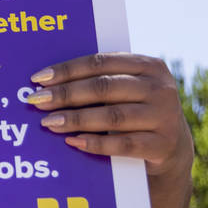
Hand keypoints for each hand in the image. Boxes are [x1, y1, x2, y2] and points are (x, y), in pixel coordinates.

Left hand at [27, 52, 193, 177]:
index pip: (100, 62)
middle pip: (103, 88)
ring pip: (112, 116)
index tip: (38, 79)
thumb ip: (98, 80)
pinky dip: (95, 143)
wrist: (171, 145)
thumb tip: (46, 82)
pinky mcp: (163, 145)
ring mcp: (165, 116)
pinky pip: (123, 145)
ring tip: (48, 122)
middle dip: (65, 94)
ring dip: (75, 119)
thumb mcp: (126, 89)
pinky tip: (72, 141)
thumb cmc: (135, 108)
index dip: (67, 70)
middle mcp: (160, 88)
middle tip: (36, 101)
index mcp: (148, 65)